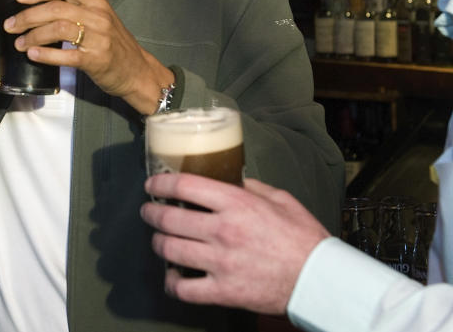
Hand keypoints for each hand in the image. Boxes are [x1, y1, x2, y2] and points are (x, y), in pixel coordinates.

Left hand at [2, 0, 173, 114]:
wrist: (138, 72)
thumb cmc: (114, 44)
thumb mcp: (100, 19)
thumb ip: (77, 9)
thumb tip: (39, 7)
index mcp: (97, 2)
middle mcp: (99, 16)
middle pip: (56, 8)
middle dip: (28, 16)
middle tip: (10, 24)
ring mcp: (99, 38)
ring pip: (58, 28)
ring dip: (33, 35)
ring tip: (19, 43)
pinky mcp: (96, 60)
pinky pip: (66, 55)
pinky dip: (46, 54)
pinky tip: (33, 54)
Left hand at [140, 173, 329, 315]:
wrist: (320, 280)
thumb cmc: (304, 238)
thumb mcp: (280, 199)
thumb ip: (250, 186)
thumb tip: (228, 178)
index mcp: (237, 204)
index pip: (184, 186)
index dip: (160, 183)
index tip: (153, 184)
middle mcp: (224, 231)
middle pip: (168, 218)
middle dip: (151, 213)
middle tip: (149, 211)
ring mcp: (221, 263)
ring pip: (169, 250)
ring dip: (158, 243)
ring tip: (159, 239)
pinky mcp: (223, 292)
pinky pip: (183, 289)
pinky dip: (171, 282)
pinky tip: (173, 275)